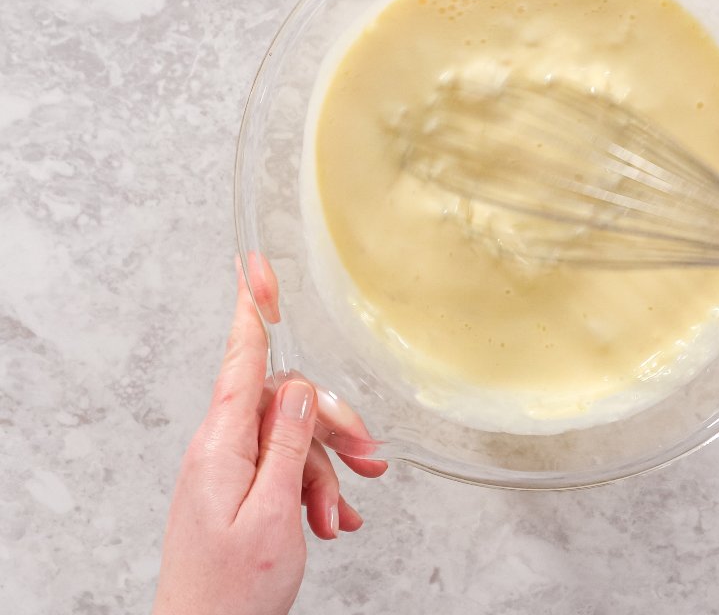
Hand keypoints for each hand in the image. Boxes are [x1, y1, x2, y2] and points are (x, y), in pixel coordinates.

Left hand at [153, 255, 387, 614]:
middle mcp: (221, 450)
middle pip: (287, 404)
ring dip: (327, 473)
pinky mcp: (238, 493)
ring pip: (293, 441)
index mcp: (221, 446)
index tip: (255, 267)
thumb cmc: (230, 592)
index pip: (241, 361)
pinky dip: (314, 491)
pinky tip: (332, 519)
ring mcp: (228, 472)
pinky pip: (285, 471)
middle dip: (332, 428)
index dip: (252, 310)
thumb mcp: (272, 513)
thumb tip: (300, 389)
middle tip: (369, 459)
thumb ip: (288, 445)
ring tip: (341, 516)